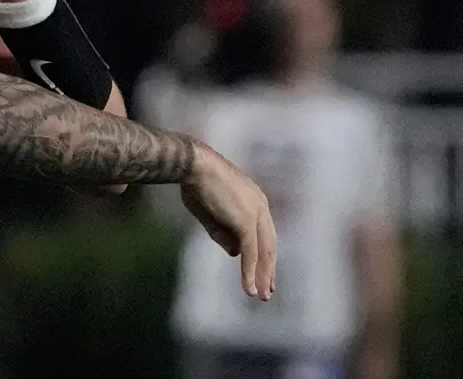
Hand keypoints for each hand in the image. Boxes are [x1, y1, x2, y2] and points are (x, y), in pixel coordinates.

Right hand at [180, 142, 277, 299]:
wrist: (194, 166)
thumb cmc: (196, 183)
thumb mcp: (209, 213)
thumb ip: (222, 234)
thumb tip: (234, 254)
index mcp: (254, 201)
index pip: (265, 234)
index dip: (265, 255)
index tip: (264, 272)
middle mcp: (261, 207)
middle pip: (269, 245)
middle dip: (269, 270)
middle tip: (268, 291)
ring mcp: (256, 214)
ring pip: (263, 252)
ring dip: (263, 276)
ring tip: (260, 295)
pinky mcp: (246, 222)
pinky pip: (251, 253)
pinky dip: (251, 272)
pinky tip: (249, 288)